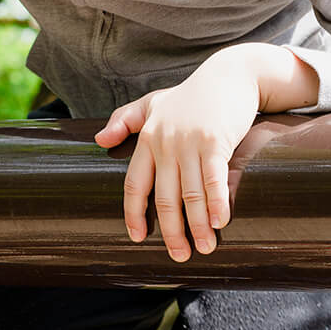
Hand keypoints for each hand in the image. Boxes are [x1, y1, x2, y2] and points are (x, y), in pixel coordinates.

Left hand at [93, 44, 318, 261]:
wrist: (231, 74)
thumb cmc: (192, 94)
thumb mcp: (154, 102)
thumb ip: (126, 120)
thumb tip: (99, 139)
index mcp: (148, 138)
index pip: (133, 184)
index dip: (134, 214)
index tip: (137, 238)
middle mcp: (165, 142)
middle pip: (163, 198)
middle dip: (172, 232)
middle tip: (180, 255)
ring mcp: (190, 142)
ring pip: (189, 194)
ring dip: (197, 226)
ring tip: (205, 248)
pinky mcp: (215, 141)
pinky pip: (213, 180)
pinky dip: (216, 205)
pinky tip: (219, 223)